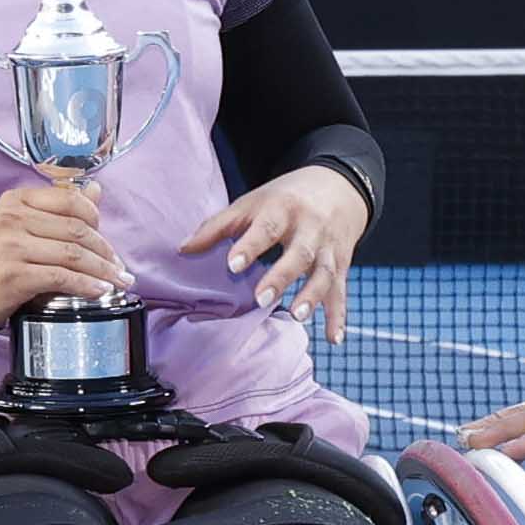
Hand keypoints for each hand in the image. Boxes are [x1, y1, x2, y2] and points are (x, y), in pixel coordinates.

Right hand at [0, 167, 124, 332]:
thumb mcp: (19, 225)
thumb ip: (58, 209)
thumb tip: (96, 190)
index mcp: (17, 201)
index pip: (71, 201)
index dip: (97, 220)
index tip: (107, 240)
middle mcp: (13, 218)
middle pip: (77, 229)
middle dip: (106, 251)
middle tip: (120, 268)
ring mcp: (12, 246)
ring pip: (73, 254)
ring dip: (102, 270)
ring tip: (117, 281)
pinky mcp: (13, 275)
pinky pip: (61, 277)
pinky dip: (86, 285)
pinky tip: (98, 291)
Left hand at [189, 161, 373, 335]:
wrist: (339, 186)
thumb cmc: (284, 199)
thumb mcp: (252, 203)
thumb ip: (217, 226)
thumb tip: (182, 249)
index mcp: (283, 209)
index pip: (267, 227)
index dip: (250, 246)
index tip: (232, 265)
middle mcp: (310, 228)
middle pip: (300, 252)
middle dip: (282, 276)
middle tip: (260, 298)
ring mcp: (329, 248)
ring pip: (325, 273)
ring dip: (313, 296)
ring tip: (297, 317)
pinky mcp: (342, 265)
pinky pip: (341, 292)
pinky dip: (339, 316)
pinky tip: (333, 339)